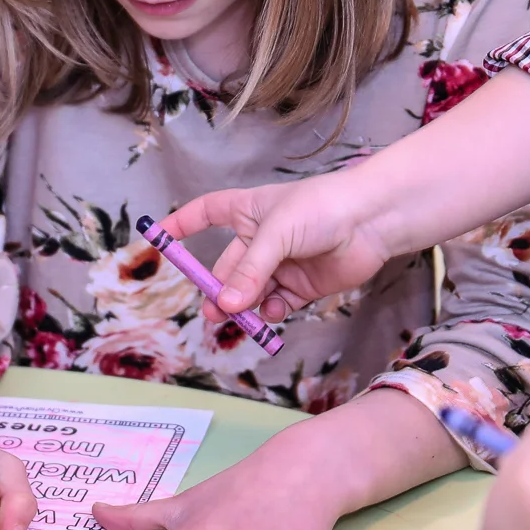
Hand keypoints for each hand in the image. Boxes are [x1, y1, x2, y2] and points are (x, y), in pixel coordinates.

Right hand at [159, 169, 395, 323]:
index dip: (181, 225)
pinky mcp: (302, 286)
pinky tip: (274, 314)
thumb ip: (250, 271)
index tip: (156, 240)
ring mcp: (281, 264)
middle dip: (218, 291)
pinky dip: (270, 313)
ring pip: (250, 292)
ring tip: (236, 320)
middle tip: (214, 312)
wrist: (373, 221)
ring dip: (241, 307)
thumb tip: (228, 305)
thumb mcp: (277, 234)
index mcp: (248, 211)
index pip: (205, 213)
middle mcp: (261, 239)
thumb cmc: (322, 208)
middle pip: (227, 268)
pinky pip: (276, 304)